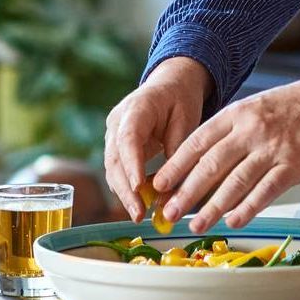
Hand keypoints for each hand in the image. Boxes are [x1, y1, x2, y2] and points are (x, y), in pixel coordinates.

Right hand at [103, 57, 213, 219]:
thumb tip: (171, 191)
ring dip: (124, 193)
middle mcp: (118, 120)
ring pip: (112, 167)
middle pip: (115, 158)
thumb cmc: (181, 99)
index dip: (131, 164)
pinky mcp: (116, 145)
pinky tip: (139, 205)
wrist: (170, 84)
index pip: (128, 138)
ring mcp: (113, 133)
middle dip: (125, 189)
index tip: (137, 187)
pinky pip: (118, 169)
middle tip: (139, 214)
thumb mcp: (186, 120)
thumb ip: (177, 153)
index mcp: (137, 108)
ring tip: (139, 215)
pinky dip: (126, 187)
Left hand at [154, 68, 299, 233]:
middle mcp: (251, 130)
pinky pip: (265, 191)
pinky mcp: (293, 166)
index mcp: (237, 114)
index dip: (176, 166)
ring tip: (196, 224)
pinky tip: (233, 221)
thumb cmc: (294, 106)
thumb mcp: (254, 107)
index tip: (159, 185)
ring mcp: (272, 148)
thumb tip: (201, 162)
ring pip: (234, 182)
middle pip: (210, 165)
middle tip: (168, 212)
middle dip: (186, 192)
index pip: (197, 142)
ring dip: (212, 207)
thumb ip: (230, 131)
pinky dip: (247, 208)